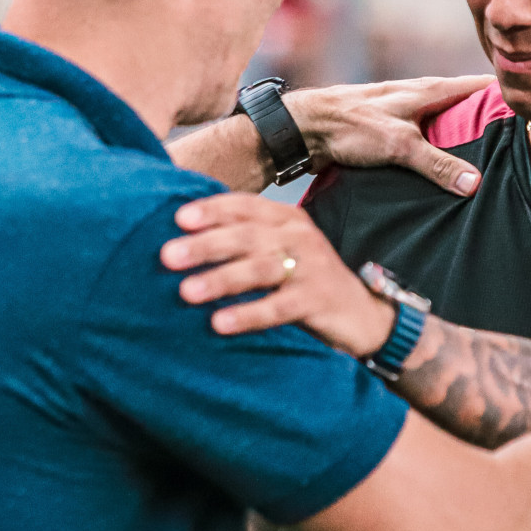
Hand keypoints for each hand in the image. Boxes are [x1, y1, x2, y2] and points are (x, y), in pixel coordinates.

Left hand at [164, 194, 396, 357]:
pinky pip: (279, 307)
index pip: (245, 206)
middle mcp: (299, 237)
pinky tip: (220, 324)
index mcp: (286, 219)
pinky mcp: (319, 300)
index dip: (212, 210)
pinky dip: (248, 314)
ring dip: (221, 279)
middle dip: (205, 245)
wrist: (362, 315)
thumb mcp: (280, 251)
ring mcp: (311, 267)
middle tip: (168, 256)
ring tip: (186, 292)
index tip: (179, 219)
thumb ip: (244, 241)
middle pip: (247, 236)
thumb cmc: (306, 281)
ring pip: (260, 269)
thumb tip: (182, 238)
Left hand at [287, 76, 494, 195]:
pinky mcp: (385, 130)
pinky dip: (435, 145)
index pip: (475, 85)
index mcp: (425, 90)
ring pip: (440, 118)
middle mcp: (415, 96)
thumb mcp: (399, 145)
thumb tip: (475, 183)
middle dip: (485, 113)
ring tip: (484, 151)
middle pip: (461, 102)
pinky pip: (421, 134)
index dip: (502, 91)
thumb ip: (437, 164)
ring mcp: (400, 112)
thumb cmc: (349, 126)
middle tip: (514, 132)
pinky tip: (439, 162)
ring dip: (459, 130)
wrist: (303, 129)